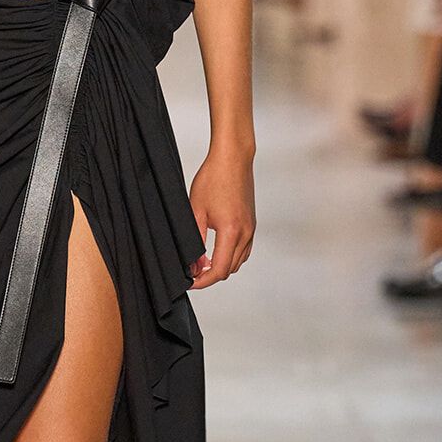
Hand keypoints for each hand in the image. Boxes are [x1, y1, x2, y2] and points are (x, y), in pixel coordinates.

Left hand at [188, 144, 255, 288]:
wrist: (233, 159)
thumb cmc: (213, 179)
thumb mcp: (196, 211)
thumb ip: (195, 242)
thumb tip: (194, 265)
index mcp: (231, 232)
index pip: (219, 270)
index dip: (203, 281)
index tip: (190, 282)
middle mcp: (246, 233)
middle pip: (230, 270)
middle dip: (210, 276)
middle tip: (192, 273)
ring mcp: (251, 229)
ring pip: (238, 262)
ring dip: (221, 266)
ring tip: (201, 263)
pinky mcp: (252, 224)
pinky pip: (244, 250)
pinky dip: (230, 256)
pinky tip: (216, 251)